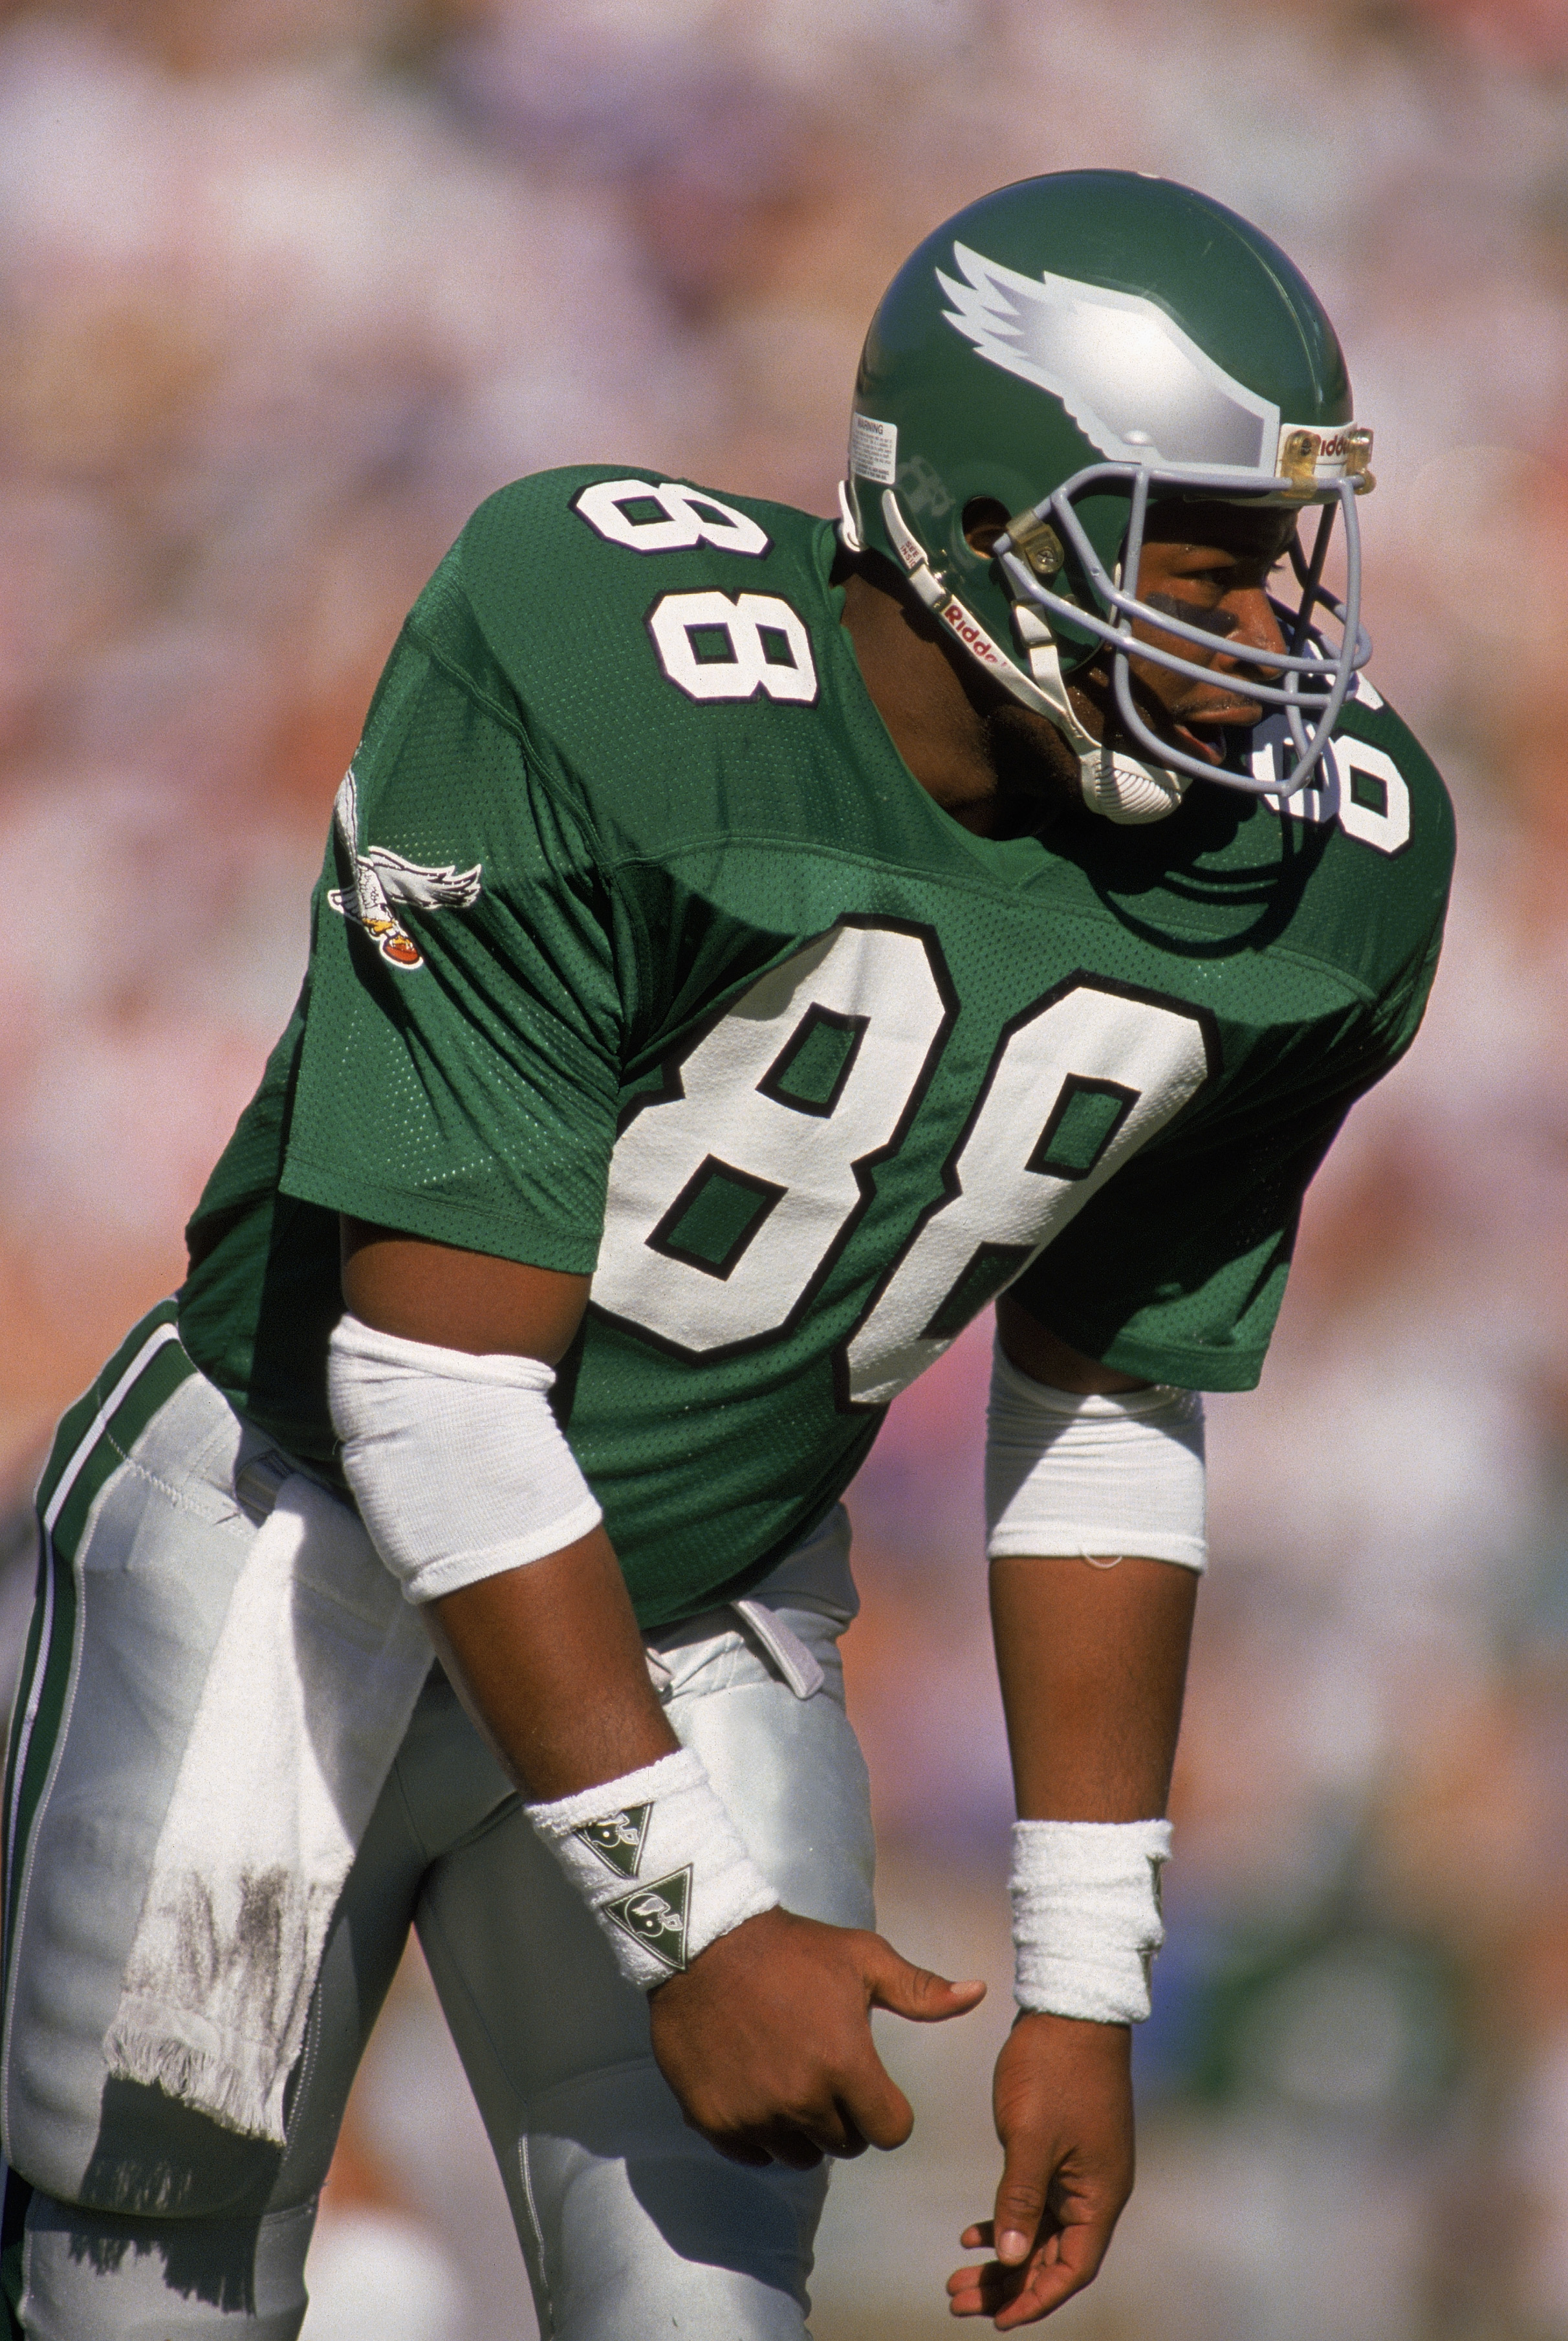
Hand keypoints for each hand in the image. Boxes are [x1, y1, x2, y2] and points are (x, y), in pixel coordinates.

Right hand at [649, 1906, 983, 2169]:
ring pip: (801, 2155)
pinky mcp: (715, 2121)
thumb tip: (979, 1993)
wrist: (703, 1943)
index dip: (887, 2109)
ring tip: (788, 2074)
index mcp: (846, 2065)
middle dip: (844, 2114)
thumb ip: (922, 1990)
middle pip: (846, 2145)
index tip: (869, 2081)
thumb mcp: (863, 1958)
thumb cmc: (792, 1949)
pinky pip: (755, 2153)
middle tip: (823, 2066)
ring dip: (803, 2127)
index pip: (890, 2132)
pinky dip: (760, 2130)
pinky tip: (754, 2085)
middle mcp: (802, 2099)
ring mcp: (756, 2115)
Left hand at [947, 2012, 1133, 2326]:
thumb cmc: (1054, 2067)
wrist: (1069, 2006)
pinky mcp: (1063, 2149)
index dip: (1035, 2300)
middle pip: (1051, 2257)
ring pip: (1039, 2232)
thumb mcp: (1031, 2136)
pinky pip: (1036, 2202)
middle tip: (957, 2299)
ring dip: (1002, 2257)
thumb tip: (1011, 2260)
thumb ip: (1020, 2199)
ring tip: (956, 2277)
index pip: (1071, 2269)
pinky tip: (971, 2231)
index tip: (996, 2320)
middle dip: (1007, 2285)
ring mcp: (1080, 2169)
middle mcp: (1095, 2190)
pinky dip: (1006, 2219)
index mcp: (1099, 2195)